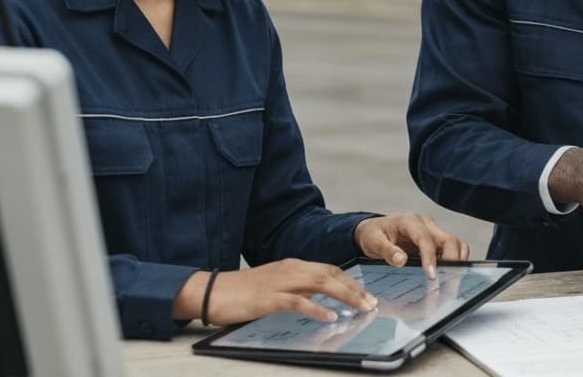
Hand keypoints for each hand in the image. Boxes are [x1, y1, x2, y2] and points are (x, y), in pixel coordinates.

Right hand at [173, 258, 376, 324]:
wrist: (210, 290)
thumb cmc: (241, 292)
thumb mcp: (275, 286)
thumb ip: (297, 290)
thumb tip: (319, 301)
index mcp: (292, 265)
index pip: (330, 269)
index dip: (351, 281)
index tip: (367, 294)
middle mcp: (290, 269)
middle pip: (331, 274)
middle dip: (355, 289)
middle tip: (372, 303)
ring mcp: (280, 282)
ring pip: (321, 284)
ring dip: (345, 296)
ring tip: (362, 308)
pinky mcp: (268, 298)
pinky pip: (298, 301)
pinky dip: (317, 309)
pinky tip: (330, 317)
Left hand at [354, 213, 469, 278]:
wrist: (373, 230)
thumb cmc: (373, 234)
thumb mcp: (373, 241)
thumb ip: (386, 250)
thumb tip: (401, 260)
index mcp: (410, 221)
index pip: (426, 239)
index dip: (431, 257)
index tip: (432, 276)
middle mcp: (427, 225)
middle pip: (450, 240)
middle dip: (452, 261)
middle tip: (448, 284)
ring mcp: (434, 233)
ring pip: (456, 244)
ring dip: (457, 262)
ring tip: (450, 282)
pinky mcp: (436, 242)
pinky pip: (453, 251)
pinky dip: (454, 263)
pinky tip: (446, 277)